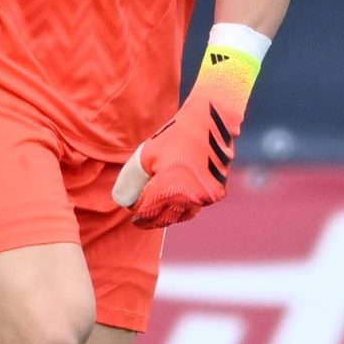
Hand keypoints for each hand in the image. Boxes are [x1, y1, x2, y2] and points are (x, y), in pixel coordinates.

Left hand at [112, 43, 258, 228]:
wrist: (211, 122)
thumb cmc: (175, 135)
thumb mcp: (146, 154)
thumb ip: (133, 179)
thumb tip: (125, 198)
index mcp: (171, 190)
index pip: (148, 210)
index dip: (138, 213)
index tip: (131, 212)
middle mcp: (191, 198)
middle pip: (166, 218)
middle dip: (152, 220)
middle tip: (141, 221)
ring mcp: (207, 197)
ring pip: (183, 214)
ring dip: (169, 216)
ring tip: (157, 214)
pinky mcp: (218, 192)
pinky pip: (198, 206)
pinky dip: (186, 207)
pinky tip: (176, 204)